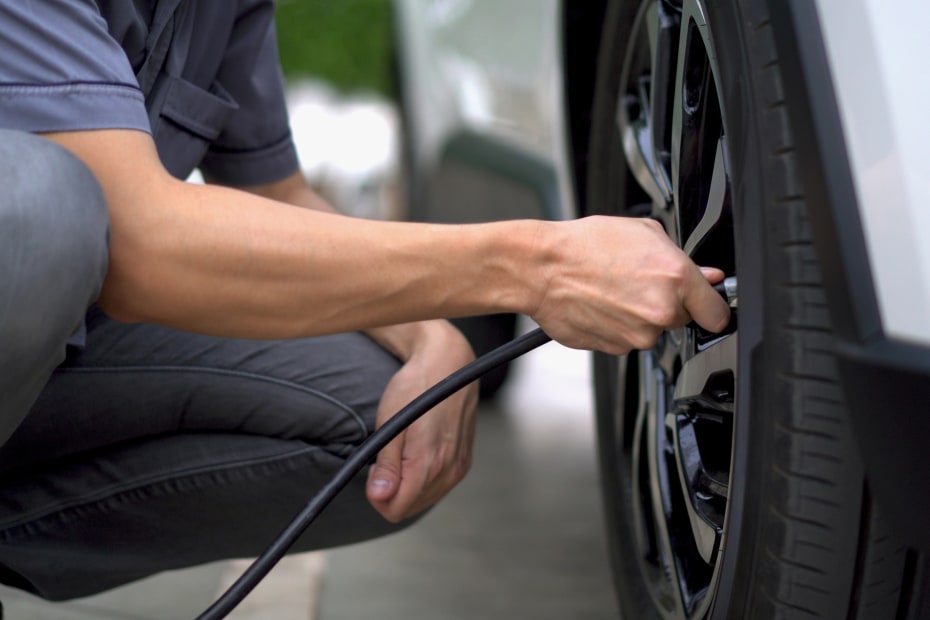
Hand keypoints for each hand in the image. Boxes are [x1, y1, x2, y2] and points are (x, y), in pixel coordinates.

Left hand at [364, 320, 478, 522]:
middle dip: (392, 491)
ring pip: (424, 499)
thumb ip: (387, 465)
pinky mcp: (464, 461)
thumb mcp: (391, 422)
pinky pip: (439, 486)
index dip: (377, 496)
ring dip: (407, 485)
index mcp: (428, 463)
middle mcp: (449, 470)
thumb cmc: (416, 387)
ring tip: (402, 451)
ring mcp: (459, 467)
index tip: (373, 470)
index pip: (397, 509)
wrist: (449, 364)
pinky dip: (423, 479)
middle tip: (385, 458)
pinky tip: (418, 453)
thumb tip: (379, 497)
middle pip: (410, 508)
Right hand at [530, 216, 729, 353]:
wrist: (542, 269)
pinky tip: (601, 303)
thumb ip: (680, 258)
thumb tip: (706, 276)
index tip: (708, 306)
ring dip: (639, 315)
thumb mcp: (643, 233)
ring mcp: (637, 335)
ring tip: (613, 289)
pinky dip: (617, 326)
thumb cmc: (585, 245)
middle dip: (667, 304)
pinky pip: (626, 339)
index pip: (717, 312)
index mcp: (675, 279)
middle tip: (639, 281)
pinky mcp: (615, 348)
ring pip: (651, 330)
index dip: (713, 307)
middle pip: (681, 319)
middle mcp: (660, 312)